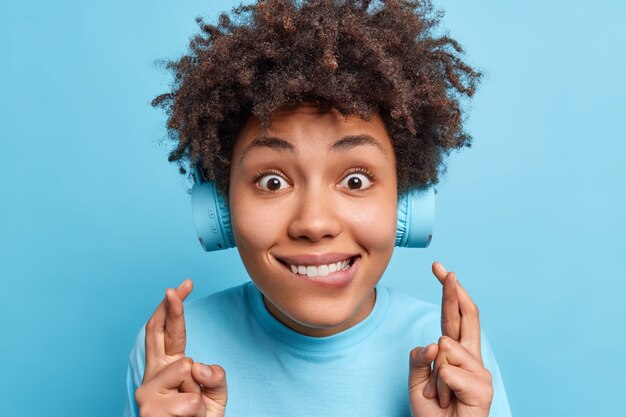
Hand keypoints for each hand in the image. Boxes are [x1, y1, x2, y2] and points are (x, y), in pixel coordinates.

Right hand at [134, 279, 227, 416]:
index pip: (167, 332)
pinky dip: (197, 411)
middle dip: (170, 308)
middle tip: (174, 289)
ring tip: (190, 410)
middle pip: (157, 333)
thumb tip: (196, 366)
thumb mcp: (215, 396)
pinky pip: (190, 399)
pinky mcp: (148, 410)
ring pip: (186, 367)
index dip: (173, 307)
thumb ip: (214, 376)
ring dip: (198, 391)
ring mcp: (147, 392)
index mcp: (168, 369)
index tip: (183, 284)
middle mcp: (152, 376)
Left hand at [408, 262, 492, 416]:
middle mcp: (471, 357)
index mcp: (456, 353)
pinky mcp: (483, 387)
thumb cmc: (433, 413)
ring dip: (434, 376)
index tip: (441, 269)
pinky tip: (450, 401)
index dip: (449, 292)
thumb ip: (419, 359)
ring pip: (445, 348)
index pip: (453, 316)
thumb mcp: (416, 382)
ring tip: (442, 396)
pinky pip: (447, 371)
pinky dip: (440, 387)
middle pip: (465, 316)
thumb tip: (434, 344)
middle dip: (453, 292)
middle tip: (446, 270)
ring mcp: (480, 371)